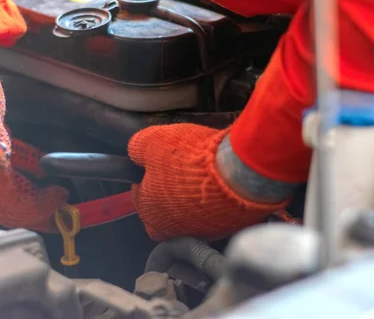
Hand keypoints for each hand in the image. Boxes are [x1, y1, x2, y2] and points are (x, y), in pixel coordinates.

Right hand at [0, 42, 67, 231]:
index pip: (10, 205)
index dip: (38, 208)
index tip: (63, 198)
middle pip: (10, 207)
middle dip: (40, 214)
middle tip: (68, 213)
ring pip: (11, 192)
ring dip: (37, 199)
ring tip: (60, 197)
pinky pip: (10, 170)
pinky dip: (29, 174)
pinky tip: (43, 166)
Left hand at [128, 124, 287, 240]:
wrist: (238, 172)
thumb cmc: (192, 158)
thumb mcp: (152, 141)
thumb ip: (137, 148)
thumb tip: (135, 151)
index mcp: (150, 211)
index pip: (140, 197)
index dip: (147, 178)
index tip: (155, 166)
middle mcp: (174, 229)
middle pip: (166, 210)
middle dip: (170, 192)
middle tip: (180, 170)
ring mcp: (203, 232)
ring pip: (192, 216)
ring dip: (193, 200)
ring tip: (203, 176)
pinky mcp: (228, 229)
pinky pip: (217, 216)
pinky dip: (217, 203)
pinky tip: (222, 184)